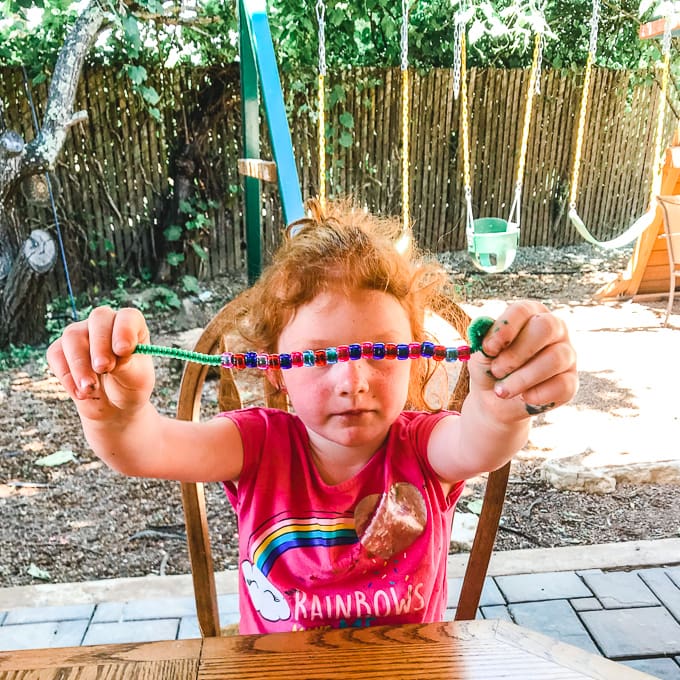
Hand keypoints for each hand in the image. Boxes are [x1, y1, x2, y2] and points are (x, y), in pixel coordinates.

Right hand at [46, 306, 154, 421]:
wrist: (113, 404)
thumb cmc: (130, 386)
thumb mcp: (137, 379)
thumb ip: (127, 365)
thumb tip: (113, 355)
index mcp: (132, 326)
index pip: (128, 317)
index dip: (125, 329)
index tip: (123, 350)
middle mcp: (106, 324)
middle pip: (98, 319)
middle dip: (100, 345)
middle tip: (104, 369)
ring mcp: (82, 333)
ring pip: (73, 336)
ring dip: (80, 364)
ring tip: (90, 388)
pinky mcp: (61, 349)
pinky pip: (56, 354)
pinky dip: (67, 376)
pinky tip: (80, 393)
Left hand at [468, 301, 577, 419]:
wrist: (496, 399)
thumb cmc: (490, 367)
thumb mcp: (482, 355)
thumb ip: (484, 344)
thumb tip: (487, 339)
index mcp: (530, 315)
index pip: (522, 310)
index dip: (505, 328)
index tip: (489, 349)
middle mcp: (554, 329)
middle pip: (546, 327)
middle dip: (516, 353)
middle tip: (496, 370)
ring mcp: (567, 354)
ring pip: (555, 358)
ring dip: (522, 378)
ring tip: (502, 390)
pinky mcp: (571, 381)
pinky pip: (563, 385)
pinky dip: (538, 394)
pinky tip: (524, 397)